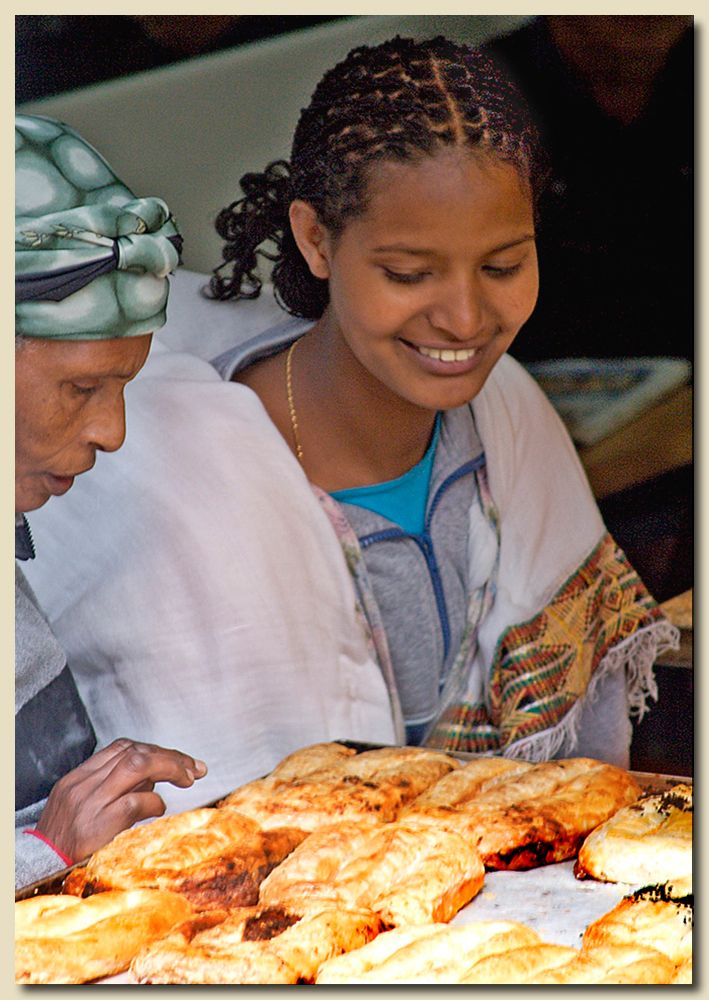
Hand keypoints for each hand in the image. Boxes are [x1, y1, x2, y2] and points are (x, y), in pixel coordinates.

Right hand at [35, 738, 207, 861]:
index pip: (122, 747)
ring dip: (171, 767)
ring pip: (138, 765)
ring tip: (188, 778)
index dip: (154, 749)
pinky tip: (160, 808)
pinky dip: (155, 801)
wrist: (39, 866)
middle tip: (195, 768)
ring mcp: (91, 802)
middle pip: (135, 752)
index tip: (176, 759)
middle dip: (170, 756)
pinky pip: (135, 801)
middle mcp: (85, 784)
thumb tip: (153, 778)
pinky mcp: (99, 824)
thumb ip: (113, 788)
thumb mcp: (80, 805)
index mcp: (79, 777)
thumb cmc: (64, 841)